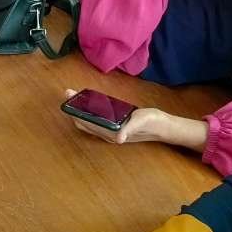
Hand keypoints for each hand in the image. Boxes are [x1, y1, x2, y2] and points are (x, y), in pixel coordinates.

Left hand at [61, 90, 207, 149]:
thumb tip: (119, 138)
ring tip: (74, 96)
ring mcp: (110, 131)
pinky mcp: (114, 127)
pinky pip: (96, 120)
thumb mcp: (141, 122)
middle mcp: (108, 134)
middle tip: (68, 92)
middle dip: (74, 109)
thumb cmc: (151, 122)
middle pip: (84, 123)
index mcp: (112, 133)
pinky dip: (88, 112)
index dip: (75, 113)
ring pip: (89, 122)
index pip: (87, 124)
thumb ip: (129, 129)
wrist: (163, 127)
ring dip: (79, 110)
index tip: (69, 98)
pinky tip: (87, 104)